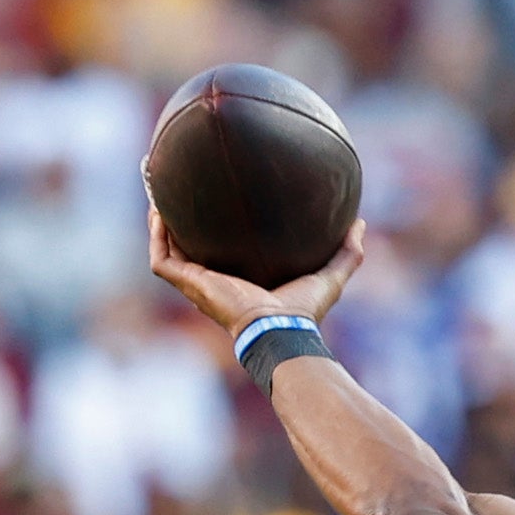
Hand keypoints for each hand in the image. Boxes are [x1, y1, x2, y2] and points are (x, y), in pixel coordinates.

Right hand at [144, 198, 364, 336]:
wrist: (280, 329)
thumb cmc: (303, 312)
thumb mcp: (329, 276)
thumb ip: (347, 253)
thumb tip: (360, 223)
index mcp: (239, 281)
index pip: (219, 251)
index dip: (212, 228)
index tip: (211, 200)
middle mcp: (214, 282)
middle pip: (186, 246)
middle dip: (177, 218)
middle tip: (172, 185)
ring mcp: (198, 284)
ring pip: (167, 248)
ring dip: (157, 220)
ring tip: (155, 187)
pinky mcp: (190, 284)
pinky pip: (162, 258)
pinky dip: (157, 235)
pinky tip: (158, 209)